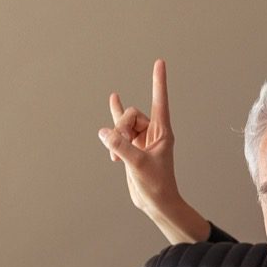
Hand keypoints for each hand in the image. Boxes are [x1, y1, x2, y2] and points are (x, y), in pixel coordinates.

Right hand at [98, 60, 209, 243]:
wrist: (156, 204)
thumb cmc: (157, 185)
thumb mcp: (138, 165)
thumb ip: (121, 146)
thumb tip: (104, 132)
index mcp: (162, 132)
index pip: (160, 101)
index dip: (158, 81)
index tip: (160, 62)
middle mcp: (153, 133)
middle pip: (132, 116)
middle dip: (121, 128)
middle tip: (118, 148)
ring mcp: (141, 140)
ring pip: (123, 125)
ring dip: (115, 135)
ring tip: (112, 151)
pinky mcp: (132, 149)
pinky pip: (119, 133)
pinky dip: (112, 134)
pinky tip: (110, 122)